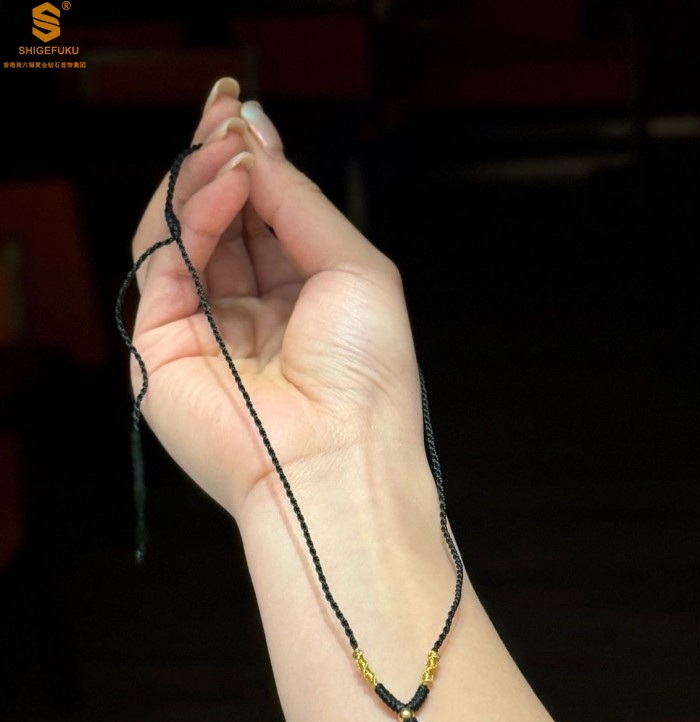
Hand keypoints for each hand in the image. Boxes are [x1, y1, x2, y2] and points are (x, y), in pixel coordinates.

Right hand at [131, 79, 422, 520]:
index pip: (262, 219)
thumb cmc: (367, 378)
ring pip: (183, 235)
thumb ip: (299, 202)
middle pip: (219, 220)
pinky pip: (164, 265)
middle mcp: (249, 314)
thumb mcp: (356, 267)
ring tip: (228, 147)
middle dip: (220, 160)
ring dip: (204, 181)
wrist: (338, 459)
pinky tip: (223, 187)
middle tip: (225, 113)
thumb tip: (255, 140)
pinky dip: (191, 218)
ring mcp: (203, 330)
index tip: (244, 113)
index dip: (253, 164)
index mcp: (301, 301)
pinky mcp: (161, 347)